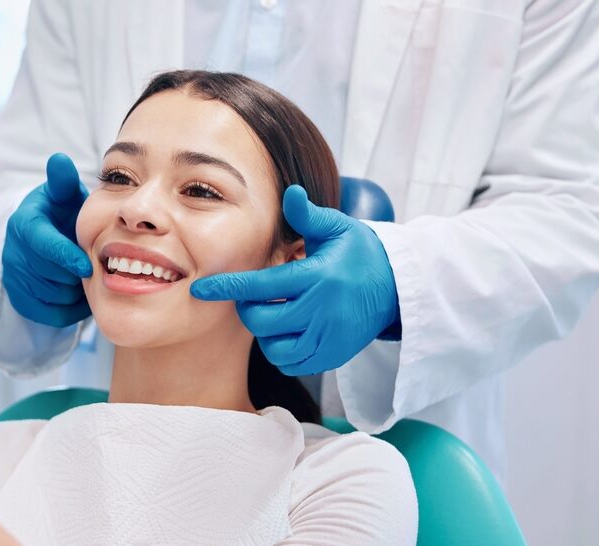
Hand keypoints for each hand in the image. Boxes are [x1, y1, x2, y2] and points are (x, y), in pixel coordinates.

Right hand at [2, 153, 91, 327]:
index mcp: (24, 224)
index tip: (87, 266)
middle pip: (50, 275)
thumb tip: (60, 159)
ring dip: (75, 291)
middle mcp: (13, 252)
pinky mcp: (19, 300)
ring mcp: (14, 278)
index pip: (42, 245)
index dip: (65, 257)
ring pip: (53, 297)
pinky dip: (70, 309)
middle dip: (75, 274)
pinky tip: (79, 293)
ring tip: (86, 277)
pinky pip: (50, 314)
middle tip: (94, 267)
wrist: (44, 240)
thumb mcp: (63, 195)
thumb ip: (64, 181)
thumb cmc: (61, 214)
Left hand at [190, 185, 400, 374]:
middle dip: (248, 309)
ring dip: (265, 332)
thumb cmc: (359, 253)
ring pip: (274, 347)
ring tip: (276, 313)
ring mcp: (328, 338)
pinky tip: (288, 331)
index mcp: (317, 277)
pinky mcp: (333, 356)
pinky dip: (281, 351)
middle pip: (261, 321)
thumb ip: (308, 216)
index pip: (261, 286)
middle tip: (256, 297)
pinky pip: (292, 363)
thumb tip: (290, 192)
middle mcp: (321, 311)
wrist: (397, 288)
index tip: (200, 289)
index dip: (227, 288)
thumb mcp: (338, 228)